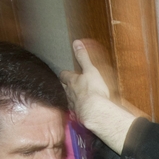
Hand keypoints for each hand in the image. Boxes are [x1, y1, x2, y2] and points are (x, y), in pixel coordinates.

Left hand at [60, 39, 135, 153]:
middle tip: (71, 85)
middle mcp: (69, 94)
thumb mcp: (90, 70)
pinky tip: (83, 111)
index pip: (64, 75)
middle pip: (64, 88)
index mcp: (71, 81)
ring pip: (69, 100)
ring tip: (78, 98)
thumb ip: (83, 58)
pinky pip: (77, 111)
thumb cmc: (93, 90)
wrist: (95, 112)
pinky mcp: (78, 116)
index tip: (67, 73)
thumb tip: (76, 43)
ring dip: (73, 99)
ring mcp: (73, 105)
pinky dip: (79, 110)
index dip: (66, 74)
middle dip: (67, 86)